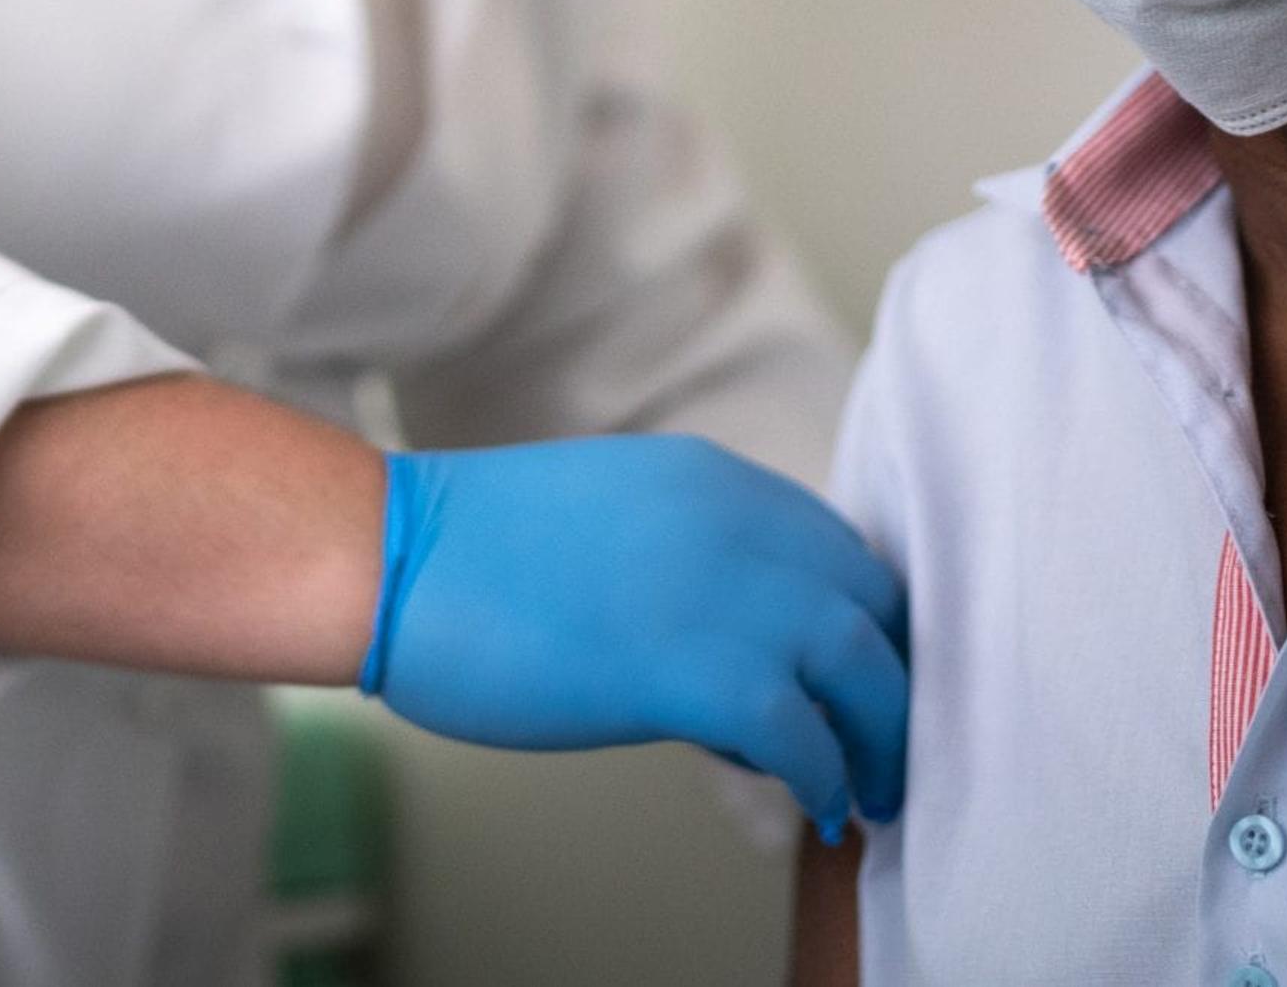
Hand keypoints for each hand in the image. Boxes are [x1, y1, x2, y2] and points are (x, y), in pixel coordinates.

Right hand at [358, 434, 908, 834]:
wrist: (394, 559)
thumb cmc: (470, 554)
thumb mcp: (613, 512)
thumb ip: (688, 548)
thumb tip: (735, 634)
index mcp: (713, 478)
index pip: (838, 548)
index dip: (866, 620)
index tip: (863, 677)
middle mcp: (737, 521)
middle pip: (872, 600)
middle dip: (893, 677)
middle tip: (887, 740)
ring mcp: (723, 592)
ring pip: (864, 665)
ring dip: (880, 737)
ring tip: (873, 790)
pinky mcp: (695, 670)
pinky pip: (806, 735)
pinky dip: (827, 778)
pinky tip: (819, 808)